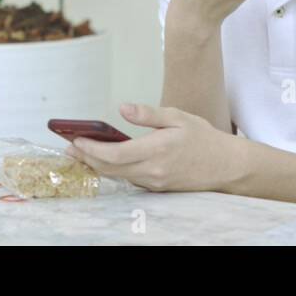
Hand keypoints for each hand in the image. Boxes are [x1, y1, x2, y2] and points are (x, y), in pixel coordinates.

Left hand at [64, 103, 240, 192]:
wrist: (225, 165)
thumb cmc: (202, 138)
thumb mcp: (177, 117)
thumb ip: (147, 114)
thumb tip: (122, 108)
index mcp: (156, 150)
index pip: (114, 154)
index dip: (91, 149)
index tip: (76, 139)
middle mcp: (152, 171)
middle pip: (110, 169)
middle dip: (86, 158)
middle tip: (69, 147)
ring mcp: (154, 182)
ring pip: (117, 176)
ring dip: (97, 165)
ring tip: (81, 152)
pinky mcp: (156, 188)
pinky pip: (129, 179)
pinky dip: (113, 169)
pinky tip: (105, 161)